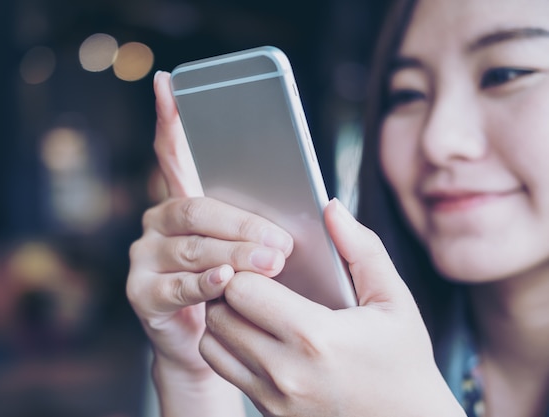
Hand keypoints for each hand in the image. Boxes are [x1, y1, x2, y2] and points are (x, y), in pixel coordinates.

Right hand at [126, 72, 293, 415]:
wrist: (221, 350)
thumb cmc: (247, 293)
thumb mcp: (259, 254)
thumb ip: (275, 226)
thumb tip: (324, 204)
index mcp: (188, 205)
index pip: (174, 155)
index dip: (170, 119)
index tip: (168, 84)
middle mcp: (159, 223)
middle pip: (196, 208)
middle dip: (241, 222)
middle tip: (282, 243)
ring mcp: (146, 257)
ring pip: (191, 246)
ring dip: (233, 252)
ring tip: (271, 261)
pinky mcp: (142, 293)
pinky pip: (175, 284)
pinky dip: (204, 282)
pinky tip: (227, 281)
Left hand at [199, 199, 464, 416]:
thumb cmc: (404, 364)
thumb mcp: (394, 301)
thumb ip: (362, 249)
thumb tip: (331, 208)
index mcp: (315, 336)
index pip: (242, 288)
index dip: (248, 268)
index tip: (265, 262)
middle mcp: (285, 371)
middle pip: (220, 313)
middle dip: (231, 289)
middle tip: (253, 277)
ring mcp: (272, 397)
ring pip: (212, 342)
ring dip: (223, 318)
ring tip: (251, 306)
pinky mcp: (267, 412)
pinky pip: (224, 371)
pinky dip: (228, 346)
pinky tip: (255, 333)